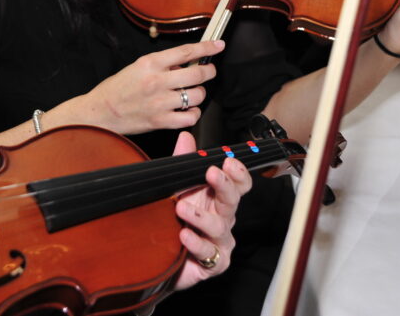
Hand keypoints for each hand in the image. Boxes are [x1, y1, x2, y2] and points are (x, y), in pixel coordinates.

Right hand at [77, 40, 224, 133]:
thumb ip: (162, 65)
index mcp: (150, 63)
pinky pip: (189, 118)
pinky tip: (187, 111)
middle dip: (209, 72)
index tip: (218, 45)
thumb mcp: (137, 67)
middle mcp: (157, 81)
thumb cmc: (117, 89)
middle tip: (208, 72)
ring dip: (199, 94)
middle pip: (197, 74)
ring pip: (196, 96)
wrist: (99, 112)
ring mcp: (160, 102)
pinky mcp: (160, 121)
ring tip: (191, 94)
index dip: (207, 48)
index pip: (186, 52)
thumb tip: (185, 64)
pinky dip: (193, 114)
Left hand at [169, 131, 251, 290]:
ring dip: (200, 215)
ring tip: (181, 207)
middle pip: (232, 200)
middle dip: (225, 185)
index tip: (229, 160)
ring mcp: (220, 241)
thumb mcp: (177, 188)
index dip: (237, 172)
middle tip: (212, 173)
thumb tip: (186, 137)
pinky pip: (209, 253)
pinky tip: (184, 235)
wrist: (162, 259)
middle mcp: (223, 218)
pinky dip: (196, 243)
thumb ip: (182, 163)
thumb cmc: (175, 222)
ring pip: (219, 227)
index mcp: (218, 198)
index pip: (237, 184)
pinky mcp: (214, 263)